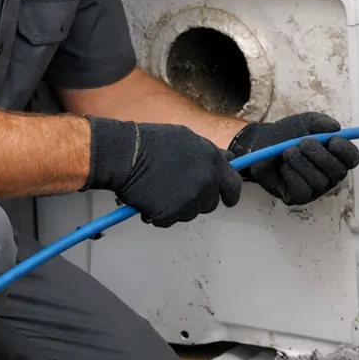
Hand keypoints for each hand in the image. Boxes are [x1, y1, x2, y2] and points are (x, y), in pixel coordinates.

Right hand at [84, 116, 241, 227]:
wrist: (126, 155)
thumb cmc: (150, 143)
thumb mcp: (187, 139)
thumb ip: (210, 154)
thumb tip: (227, 160)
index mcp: (213, 162)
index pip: (233, 186)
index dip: (229, 193)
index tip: (228, 199)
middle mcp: (205, 182)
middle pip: (210, 203)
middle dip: (197, 200)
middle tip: (178, 189)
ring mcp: (189, 200)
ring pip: (190, 213)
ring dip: (178, 207)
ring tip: (160, 188)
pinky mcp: (172, 214)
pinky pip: (169, 220)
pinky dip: (160, 214)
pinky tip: (150, 197)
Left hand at [227, 112, 358, 205]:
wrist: (261, 144)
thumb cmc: (287, 134)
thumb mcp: (304, 121)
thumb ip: (320, 122)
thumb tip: (336, 127)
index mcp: (336, 155)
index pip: (352, 157)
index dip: (346, 150)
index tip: (332, 140)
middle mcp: (330, 174)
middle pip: (338, 171)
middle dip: (320, 156)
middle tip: (303, 143)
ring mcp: (316, 188)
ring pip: (319, 181)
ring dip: (301, 163)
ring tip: (287, 152)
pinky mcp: (299, 197)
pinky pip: (303, 191)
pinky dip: (292, 176)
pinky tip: (284, 168)